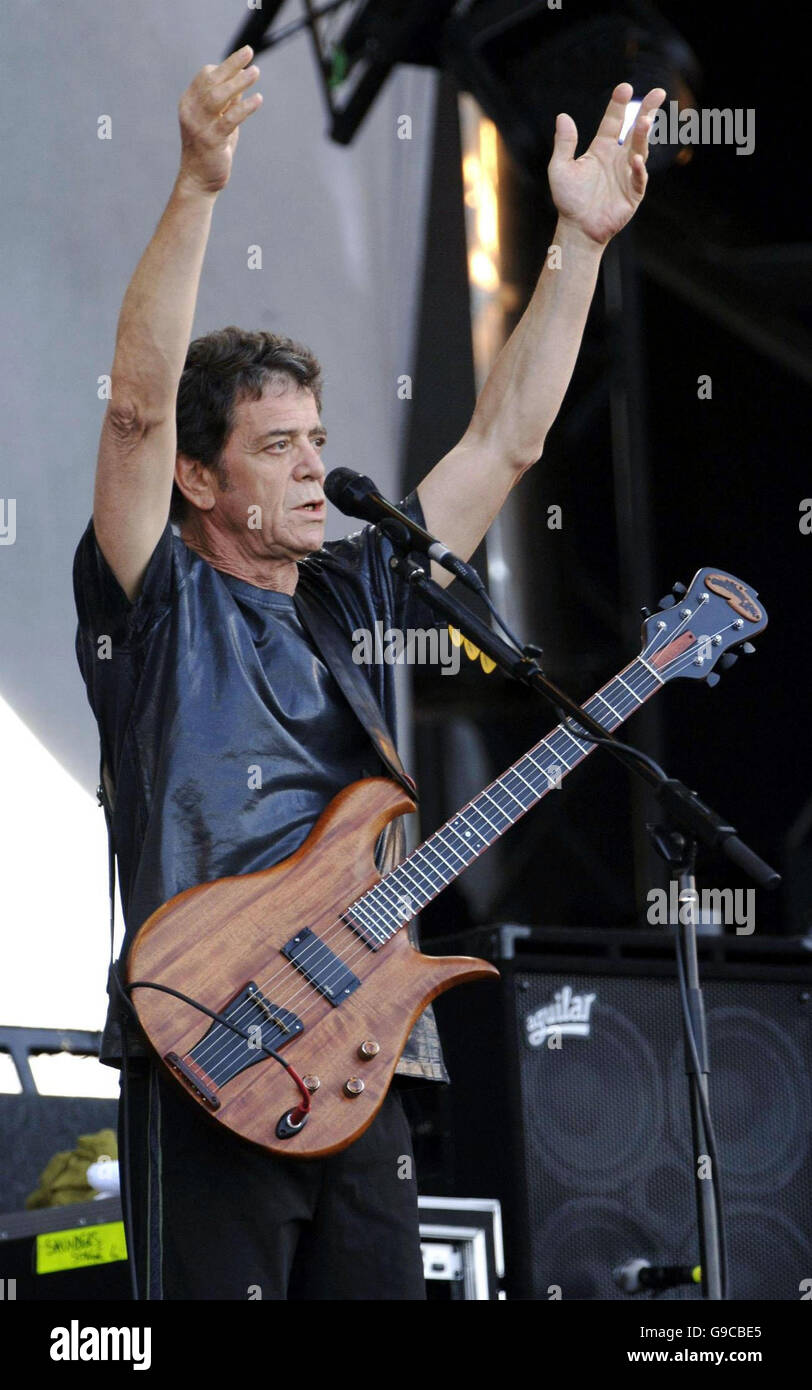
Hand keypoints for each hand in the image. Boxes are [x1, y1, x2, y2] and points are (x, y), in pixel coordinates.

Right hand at [177, 46, 261, 194]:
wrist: (199, 180)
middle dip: (231, 65)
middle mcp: (190, 111)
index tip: (243, 60)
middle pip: (211, 81)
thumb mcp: (218, 120)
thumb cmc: (210, 148)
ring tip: (256, 72)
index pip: (205, 77)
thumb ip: (227, 101)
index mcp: (189, 103)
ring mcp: (199, 126)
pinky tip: (258, 99)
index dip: (224, 67)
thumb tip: (242, 79)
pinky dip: (244, 108)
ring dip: (238, 83)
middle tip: (249, 52)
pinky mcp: (211, 141)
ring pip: (218, 97)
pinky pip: (229, 120)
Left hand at [548, 83, 664, 245]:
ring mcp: (628, 174)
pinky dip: (638, 170)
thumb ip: (564, 144)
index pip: (613, 122)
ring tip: (645, 120)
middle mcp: (618, 158)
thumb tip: (562, 116)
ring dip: (643, 136)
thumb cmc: (569, 200)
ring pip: (640, 150)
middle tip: (659, 92)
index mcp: (601, 149)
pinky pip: (638, 178)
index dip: (619, 105)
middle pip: (635, 130)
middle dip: (647, 110)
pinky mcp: (633, 193)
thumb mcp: (561, 168)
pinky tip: (636, 160)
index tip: (625, 88)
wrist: (577, 229)